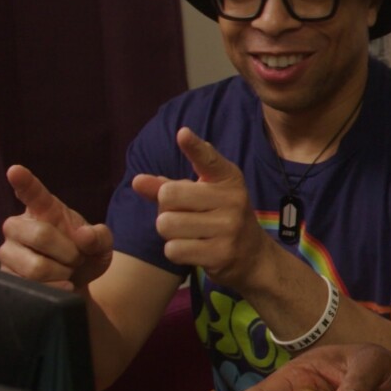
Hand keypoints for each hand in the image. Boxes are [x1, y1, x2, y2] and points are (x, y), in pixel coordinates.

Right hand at [0, 165, 113, 290]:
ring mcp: (7, 251)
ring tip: (66, 271)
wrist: (75, 284)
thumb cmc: (84, 255)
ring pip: (35, 266)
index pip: (31, 192)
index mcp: (43, 209)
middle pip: (40, 235)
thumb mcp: (101, 244)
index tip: (15, 171)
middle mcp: (18, 226)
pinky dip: (54, 288)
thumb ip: (100, 237)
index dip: (24, 181)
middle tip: (76, 258)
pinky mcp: (4, 276)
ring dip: (62, 273)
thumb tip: (84, 236)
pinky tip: (59, 284)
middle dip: (69, 253)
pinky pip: (30, 286)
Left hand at [131, 128, 271, 288]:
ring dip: (169, 233)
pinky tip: (194, 249)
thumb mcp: (200, 195)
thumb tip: (137, 181)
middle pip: (168, 196)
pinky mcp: (221, 254)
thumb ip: (167, 186)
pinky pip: (174, 249)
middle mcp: (232, 199)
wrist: (253, 255)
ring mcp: (229, 228)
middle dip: (165, 208)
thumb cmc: (218, 217)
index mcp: (227, 178)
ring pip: (167, 225)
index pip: (208, 159)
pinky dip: (176, 251)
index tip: (182, 134)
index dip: (194, 147)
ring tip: (189, 234)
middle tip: (183, 215)